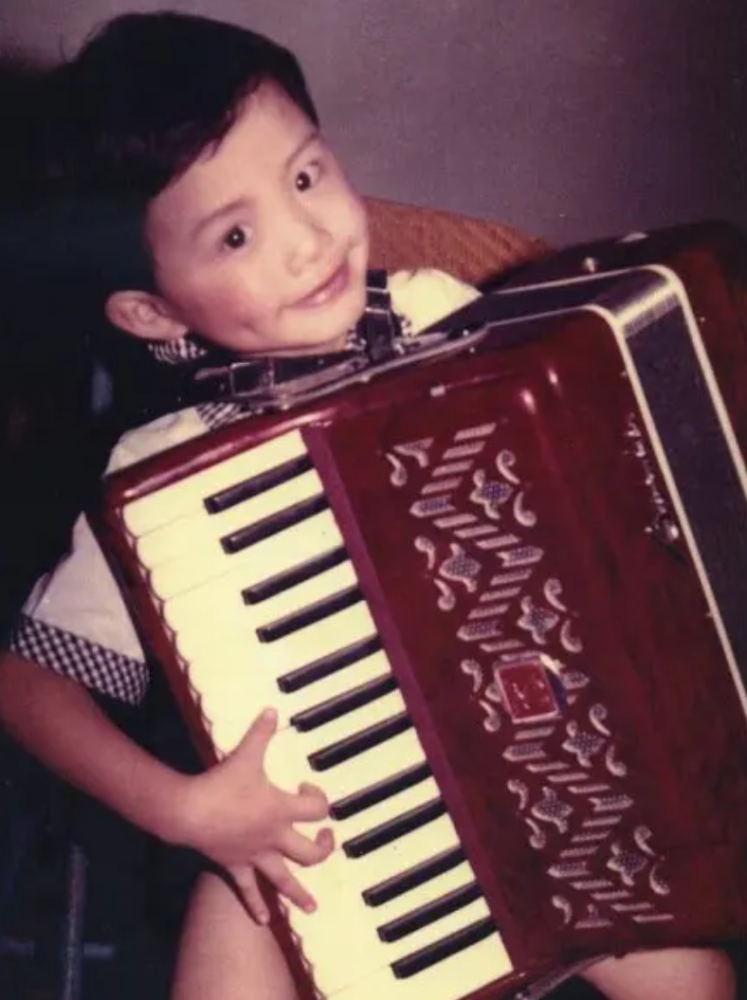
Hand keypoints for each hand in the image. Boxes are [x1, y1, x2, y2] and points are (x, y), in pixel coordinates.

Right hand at [177, 707, 333, 923]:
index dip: (319, 797)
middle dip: (323, 848)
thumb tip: (272, 709)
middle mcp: (274, 837)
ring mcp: (256, 855)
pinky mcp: (236, 865)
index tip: (307, 785)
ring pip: (284, 879)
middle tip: (326, 839)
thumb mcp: (245, 754)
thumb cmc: (221, 784)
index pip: (317, 808)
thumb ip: (261, 732)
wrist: (188, 812)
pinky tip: (264, 921)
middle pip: (310, 853)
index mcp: (281, 810)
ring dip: (299, 893)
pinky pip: (248, 890)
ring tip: (312, 908)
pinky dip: (255, 905)